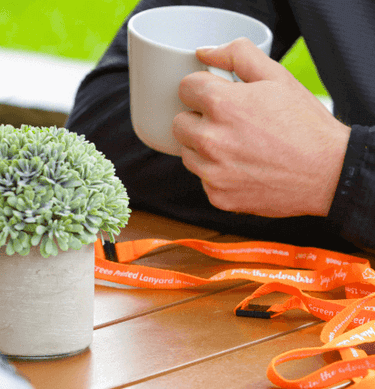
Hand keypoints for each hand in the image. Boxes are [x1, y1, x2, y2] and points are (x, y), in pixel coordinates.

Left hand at [172, 38, 350, 217]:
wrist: (326, 174)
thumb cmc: (305, 127)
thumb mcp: (277, 76)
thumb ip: (237, 55)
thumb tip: (206, 54)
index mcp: (220, 105)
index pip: (185, 89)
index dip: (203, 89)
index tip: (217, 97)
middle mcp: (210, 141)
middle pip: (180, 124)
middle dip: (198, 119)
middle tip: (228, 124)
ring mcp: (212, 173)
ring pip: (188, 154)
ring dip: (204, 149)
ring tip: (236, 147)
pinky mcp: (218, 197)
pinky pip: (204, 180)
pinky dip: (218, 174)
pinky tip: (243, 169)